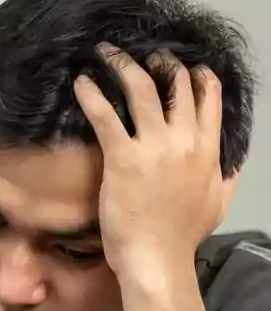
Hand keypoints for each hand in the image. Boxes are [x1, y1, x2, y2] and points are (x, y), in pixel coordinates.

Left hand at [73, 44, 236, 279]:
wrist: (157, 258)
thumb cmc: (181, 236)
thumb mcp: (216, 202)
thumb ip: (223, 176)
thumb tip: (230, 162)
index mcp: (208, 150)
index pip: (209, 100)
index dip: (198, 77)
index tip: (186, 64)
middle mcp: (185, 141)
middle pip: (176, 86)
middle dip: (160, 63)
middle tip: (142, 54)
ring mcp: (154, 146)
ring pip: (141, 89)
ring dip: (123, 65)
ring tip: (106, 53)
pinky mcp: (122, 157)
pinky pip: (105, 115)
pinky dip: (92, 94)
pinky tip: (81, 82)